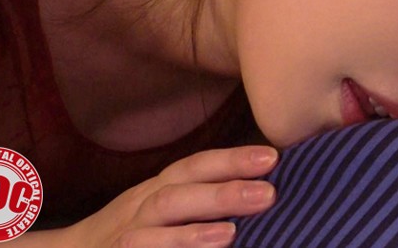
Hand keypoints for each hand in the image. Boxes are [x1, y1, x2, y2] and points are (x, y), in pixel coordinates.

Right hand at [62, 145, 278, 247]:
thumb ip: (201, 194)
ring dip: (189, 235)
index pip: (194, 167)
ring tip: (230, 235)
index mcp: (156, 191)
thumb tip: (262, 186)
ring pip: (149, 236)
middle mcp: (139, 212)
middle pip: (176, 196)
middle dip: (221, 193)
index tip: (272, 157)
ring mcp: (124, 242)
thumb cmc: (135, 230)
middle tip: (268, 194)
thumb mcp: (161, 204)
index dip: (231, 160)